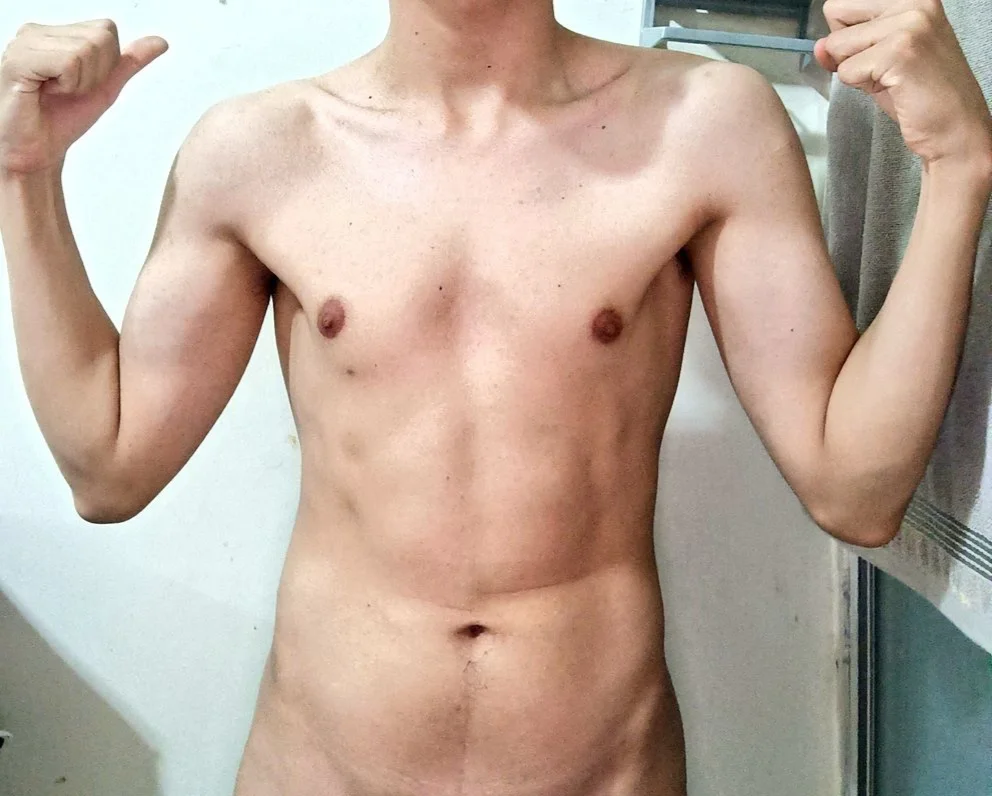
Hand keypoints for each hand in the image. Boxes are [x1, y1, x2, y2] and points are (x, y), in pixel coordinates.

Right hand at [0, 20, 167, 175]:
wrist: (35, 151)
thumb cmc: (61, 119)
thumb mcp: (105, 87)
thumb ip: (129, 62)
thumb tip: (160, 42)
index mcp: (55, 33)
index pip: (106, 30)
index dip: (106, 65)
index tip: (80, 84)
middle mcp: (37, 31)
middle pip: (100, 37)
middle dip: (96, 74)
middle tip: (67, 91)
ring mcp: (24, 42)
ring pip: (86, 49)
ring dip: (80, 82)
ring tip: (55, 92)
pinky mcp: (18, 59)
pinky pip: (69, 62)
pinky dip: (68, 84)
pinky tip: (45, 92)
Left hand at [814, 0, 991, 168]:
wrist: (953, 127)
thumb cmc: (920, 94)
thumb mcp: (880, 60)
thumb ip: (849, 46)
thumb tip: (818, 46)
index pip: (844, 4)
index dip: (845, 36)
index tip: (872, 54)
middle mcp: (913, 2)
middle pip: (836, 13)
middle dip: (844, 48)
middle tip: (878, 68)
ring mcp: (908, 24)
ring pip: (837, 45)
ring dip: (854, 71)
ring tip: (889, 79)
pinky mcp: (899, 51)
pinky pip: (846, 70)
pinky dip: (860, 86)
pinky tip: (891, 88)